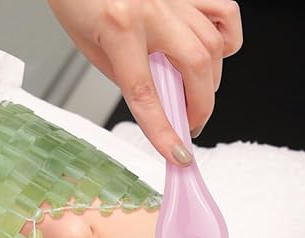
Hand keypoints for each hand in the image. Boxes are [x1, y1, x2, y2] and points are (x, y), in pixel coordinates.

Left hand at [47, 0, 242, 164]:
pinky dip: (226, 40)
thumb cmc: (78, 1)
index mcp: (120, 26)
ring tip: (195, 98)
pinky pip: (224, 13)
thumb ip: (127, 76)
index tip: (178, 154)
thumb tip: (158, 103)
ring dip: (209, 82)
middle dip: (198, 107)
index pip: (147, 94)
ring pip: (214, 44)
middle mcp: (152, 8)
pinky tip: (213, 57)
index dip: (164, 130)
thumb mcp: (92, 49)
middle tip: (189, 126)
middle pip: (193, 68)